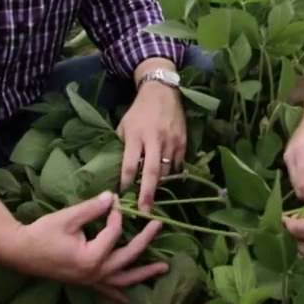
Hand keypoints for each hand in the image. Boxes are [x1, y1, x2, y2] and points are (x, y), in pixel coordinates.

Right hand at [0, 191, 166, 303]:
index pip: (114, 232)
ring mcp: (91, 280)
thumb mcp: (68, 217)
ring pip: (123, 279)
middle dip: (145, 240)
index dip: (116, 214)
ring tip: (164, 268)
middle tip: (158, 225)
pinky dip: (120, 296)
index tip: (115, 201)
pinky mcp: (86, 282)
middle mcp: (95, 272)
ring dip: (144, 274)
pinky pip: (108, 292)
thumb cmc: (43, 233)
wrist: (21, 251)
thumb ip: (93, 208)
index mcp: (91, 256)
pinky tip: (130, 303)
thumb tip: (113, 197)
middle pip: (127, 256)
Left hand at [117, 81, 185, 210]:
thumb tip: (121, 170)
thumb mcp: (124, 125)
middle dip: (147, 193)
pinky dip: (171, 172)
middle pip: (151, 172)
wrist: (162, 92)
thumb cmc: (139, 111)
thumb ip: (124, 146)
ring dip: (159, 184)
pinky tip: (166, 178)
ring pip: (166, 170)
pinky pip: (177, 164)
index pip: (130, 164)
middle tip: (144, 211)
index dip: (126, 182)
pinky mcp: (182, 141)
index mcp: (136, 135)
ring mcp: (171, 141)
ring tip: (153, 195)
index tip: (123, 196)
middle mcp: (154, 139)